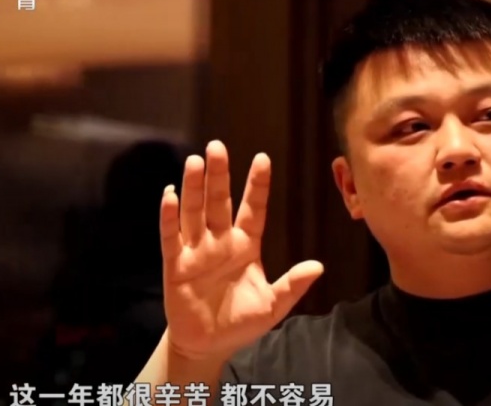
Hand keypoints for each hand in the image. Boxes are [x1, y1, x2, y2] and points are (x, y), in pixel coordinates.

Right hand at [160, 140, 322, 360]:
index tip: (262, 158)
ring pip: (195, 212)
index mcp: (246, 246)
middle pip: (219, 202)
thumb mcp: (273, 306)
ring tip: (195, 161)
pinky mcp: (176, 266)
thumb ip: (292, 285)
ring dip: (194, 187)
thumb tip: (319, 266)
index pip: (253, 209)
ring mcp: (197, 251)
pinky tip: (171, 195)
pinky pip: (172, 237)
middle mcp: (221, 242)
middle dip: (218, 175)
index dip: (257, 185)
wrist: (208, 345)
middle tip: (217, 146)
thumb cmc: (240, 322)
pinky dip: (170, 217)